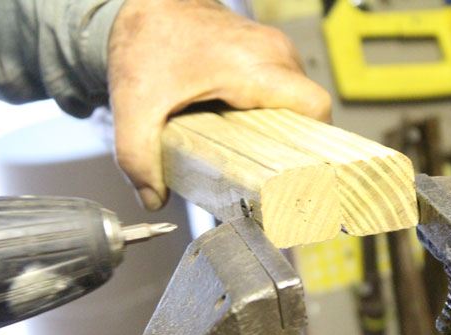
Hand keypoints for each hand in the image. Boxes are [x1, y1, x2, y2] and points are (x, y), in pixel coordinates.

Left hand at [108, 0, 331, 209]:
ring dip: (280, 128)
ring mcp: (272, 48)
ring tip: (253, 156)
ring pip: (295, 99)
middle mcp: (273, 53)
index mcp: (256, 67)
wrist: (144, 1)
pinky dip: (270, 112)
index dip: (313, 145)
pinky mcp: (264, 50)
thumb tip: (154, 199)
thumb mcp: (135, 106)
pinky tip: (244, 132)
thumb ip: (138, 159)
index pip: (315, 108)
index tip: (295, 173)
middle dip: (292, 145)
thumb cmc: (146, 39)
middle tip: (267, 175)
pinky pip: (283, 87)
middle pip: (307, 110)